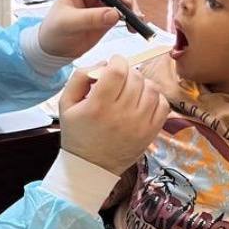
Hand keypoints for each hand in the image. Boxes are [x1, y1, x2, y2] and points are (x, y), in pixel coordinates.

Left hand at [38, 0, 145, 58]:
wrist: (56, 50)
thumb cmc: (54, 30)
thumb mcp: (68, 23)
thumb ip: (90, 18)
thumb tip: (114, 14)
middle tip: (127, 3)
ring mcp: (104, 1)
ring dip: (132, 4)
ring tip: (134, 18)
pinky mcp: (111, 15)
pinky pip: (126, 11)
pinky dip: (133, 17)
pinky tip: (134, 26)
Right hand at [58, 55, 170, 174]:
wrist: (91, 167)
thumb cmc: (77, 133)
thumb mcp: (66, 103)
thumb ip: (80, 77)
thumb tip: (103, 63)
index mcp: (98, 106)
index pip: (117, 71)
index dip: (117, 61)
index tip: (114, 63)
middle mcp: (121, 114)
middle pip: (135, 77)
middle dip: (127, 72)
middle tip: (119, 80)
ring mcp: (139, 124)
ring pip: (151, 88)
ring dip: (142, 84)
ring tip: (131, 90)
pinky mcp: (150, 132)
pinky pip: (163, 105)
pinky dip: (155, 98)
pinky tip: (142, 101)